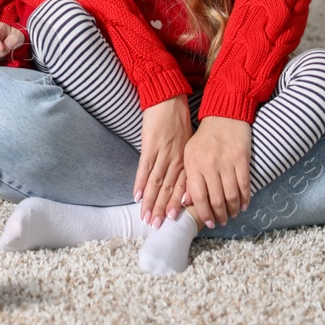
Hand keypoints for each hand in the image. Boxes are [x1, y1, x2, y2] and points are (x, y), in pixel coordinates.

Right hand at [135, 95, 190, 226]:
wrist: (169, 98)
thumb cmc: (178, 119)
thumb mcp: (188, 141)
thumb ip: (184, 160)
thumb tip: (182, 179)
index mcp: (186, 159)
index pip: (181, 186)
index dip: (175, 204)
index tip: (171, 220)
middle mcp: (176, 159)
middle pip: (168, 188)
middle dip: (161, 208)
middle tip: (156, 226)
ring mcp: (163, 153)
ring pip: (157, 182)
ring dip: (151, 201)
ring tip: (146, 217)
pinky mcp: (151, 145)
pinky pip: (145, 167)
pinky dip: (141, 182)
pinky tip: (137, 196)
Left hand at [182, 116, 252, 227]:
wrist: (223, 116)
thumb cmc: (204, 138)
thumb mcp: (189, 154)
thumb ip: (188, 178)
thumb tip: (187, 202)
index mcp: (193, 164)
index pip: (198, 196)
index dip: (204, 213)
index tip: (208, 223)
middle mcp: (209, 165)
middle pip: (216, 200)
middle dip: (219, 215)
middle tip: (221, 222)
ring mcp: (226, 163)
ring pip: (231, 196)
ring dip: (232, 210)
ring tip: (231, 215)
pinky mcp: (242, 159)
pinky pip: (244, 185)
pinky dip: (244, 199)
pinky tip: (242, 205)